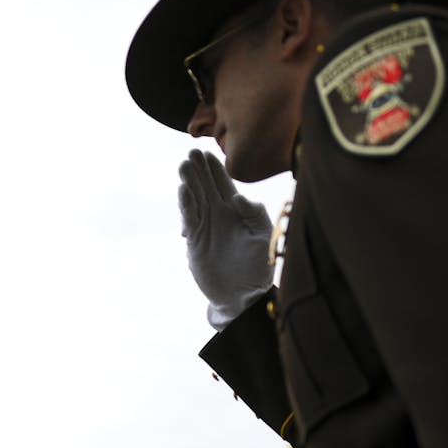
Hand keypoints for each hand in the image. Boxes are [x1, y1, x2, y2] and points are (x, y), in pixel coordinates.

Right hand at [178, 149, 272, 328]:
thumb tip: (239, 197)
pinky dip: (186, 204)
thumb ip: (255, 214)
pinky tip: (184, 190)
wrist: (243, 295)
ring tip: (184, 166)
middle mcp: (218, 216)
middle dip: (199, 170)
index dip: (215, 169)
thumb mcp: (263, 237)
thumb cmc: (258, 267)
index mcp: (236, 212)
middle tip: (191, 152)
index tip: (207, 152)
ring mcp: (205, 227)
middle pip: (206, 187)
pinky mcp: (195, 241)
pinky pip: (190, 218)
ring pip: (195, 199)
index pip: (223, 184)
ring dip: (190, 183)